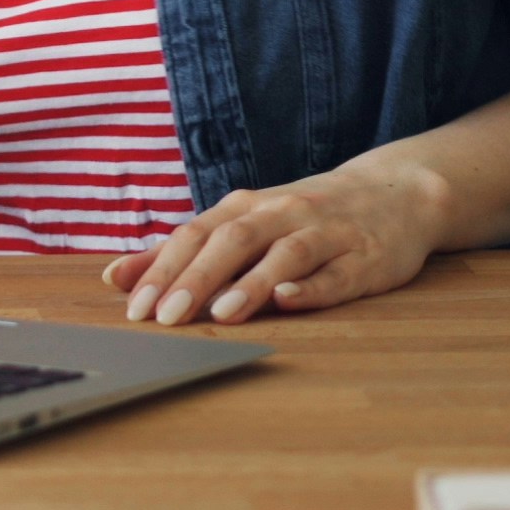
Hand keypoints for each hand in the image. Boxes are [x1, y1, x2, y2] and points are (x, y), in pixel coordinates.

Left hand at [98, 162, 452, 326]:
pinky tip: (288, 301)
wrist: (393, 192)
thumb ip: (182, 252)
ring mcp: (324, 233)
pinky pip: (337, 274)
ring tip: (221, 314)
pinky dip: (312, 288)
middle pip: (232, 241)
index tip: (133, 306)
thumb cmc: (301, 216)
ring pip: (283, 255)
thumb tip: (115, 278)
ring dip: (250, 284)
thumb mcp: (241, 224)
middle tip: (166, 317)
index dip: (163, 269)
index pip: (195, 235)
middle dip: (196, 278)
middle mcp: (280, 214)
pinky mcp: (364, 258)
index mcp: (245, 208)